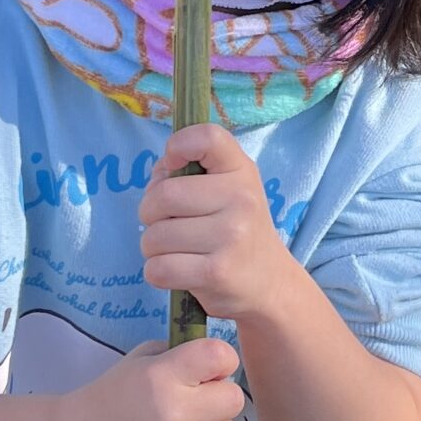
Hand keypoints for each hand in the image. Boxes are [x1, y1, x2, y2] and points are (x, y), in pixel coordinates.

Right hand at [64, 338, 244, 420]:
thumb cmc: (114, 395)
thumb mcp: (142, 359)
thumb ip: (183, 356)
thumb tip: (223, 369)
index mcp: (161, 376)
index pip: (221, 356)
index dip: (220, 362)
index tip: (206, 371)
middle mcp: (171, 414)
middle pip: (234, 399)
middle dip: (217, 399)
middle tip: (193, 407)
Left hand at [138, 124, 296, 321]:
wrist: (270, 283)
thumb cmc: (235, 231)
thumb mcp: (226, 191)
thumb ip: (187, 174)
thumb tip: (158, 177)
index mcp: (241, 171)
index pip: (208, 137)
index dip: (179, 145)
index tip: (174, 164)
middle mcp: (240, 200)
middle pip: (163, 196)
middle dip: (150, 214)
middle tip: (168, 225)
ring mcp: (231, 237)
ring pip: (155, 237)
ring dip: (153, 248)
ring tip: (177, 251)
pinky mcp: (217, 273)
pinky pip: (158, 268)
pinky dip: (157, 273)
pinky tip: (179, 272)